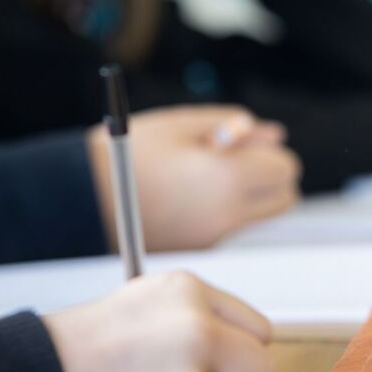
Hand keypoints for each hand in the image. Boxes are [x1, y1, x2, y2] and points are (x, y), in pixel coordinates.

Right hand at [86, 106, 299, 248]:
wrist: (87, 197)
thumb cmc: (133, 153)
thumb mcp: (183, 123)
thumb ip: (232, 123)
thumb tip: (272, 134)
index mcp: (228, 178)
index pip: (285, 168)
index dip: (265, 150)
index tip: (237, 143)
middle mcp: (228, 214)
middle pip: (283, 198)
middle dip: (266, 175)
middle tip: (230, 159)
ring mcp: (214, 236)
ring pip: (259, 214)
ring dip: (247, 193)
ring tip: (202, 175)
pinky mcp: (198, 247)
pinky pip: (230, 225)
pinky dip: (222, 208)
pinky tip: (186, 193)